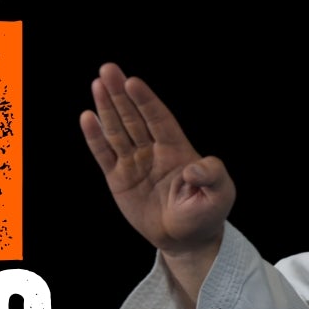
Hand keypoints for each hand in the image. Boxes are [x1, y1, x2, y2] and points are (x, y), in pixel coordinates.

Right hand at [80, 63, 233, 297]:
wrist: (185, 239)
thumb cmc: (205, 213)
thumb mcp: (220, 194)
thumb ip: (212, 175)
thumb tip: (193, 168)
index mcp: (177, 149)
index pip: (159, 118)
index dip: (146, 100)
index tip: (133, 82)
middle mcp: (153, 150)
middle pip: (134, 116)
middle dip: (121, 93)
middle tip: (108, 69)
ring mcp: (134, 163)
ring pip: (117, 130)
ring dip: (106, 108)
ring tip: (97, 84)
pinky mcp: (118, 179)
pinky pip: (104, 155)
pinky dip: (95, 138)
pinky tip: (87, 117)